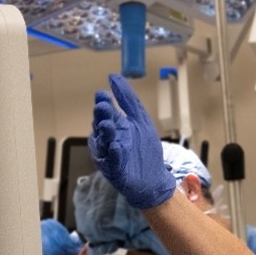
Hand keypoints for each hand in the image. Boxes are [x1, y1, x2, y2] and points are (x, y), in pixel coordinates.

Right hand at [89, 74, 175, 209]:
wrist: (154, 178)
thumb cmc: (145, 150)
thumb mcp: (140, 120)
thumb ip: (128, 100)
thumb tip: (113, 76)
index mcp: (115, 126)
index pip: (105, 112)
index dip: (103, 103)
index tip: (102, 94)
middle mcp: (108, 140)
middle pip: (101, 125)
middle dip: (101, 117)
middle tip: (103, 107)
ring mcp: (109, 155)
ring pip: (103, 143)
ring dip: (105, 134)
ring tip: (108, 126)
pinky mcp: (114, 171)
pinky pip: (112, 162)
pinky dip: (114, 156)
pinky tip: (117, 148)